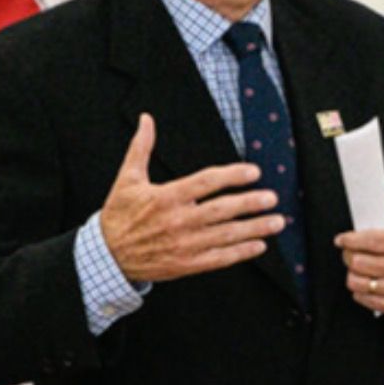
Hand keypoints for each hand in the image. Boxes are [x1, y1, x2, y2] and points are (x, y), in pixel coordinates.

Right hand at [99, 114, 282, 282]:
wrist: (107, 256)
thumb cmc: (119, 215)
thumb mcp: (127, 179)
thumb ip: (141, 147)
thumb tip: (146, 119)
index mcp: (166, 197)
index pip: (206, 182)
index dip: (232, 175)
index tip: (253, 171)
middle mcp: (178, 221)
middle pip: (221, 210)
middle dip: (250, 203)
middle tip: (272, 197)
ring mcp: (184, 245)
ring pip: (226, 236)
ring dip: (255, 228)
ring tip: (277, 222)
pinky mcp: (186, 265)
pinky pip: (219, 258)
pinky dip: (241, 252)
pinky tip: (259, 245)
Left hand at [334, 187, 383, 314]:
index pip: (371, 240)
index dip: (351, 240)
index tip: (342, 239)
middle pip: (360, 262)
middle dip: (350, 256)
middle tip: (351, 253)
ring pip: (359, 283)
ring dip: (353, 275)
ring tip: (357, 268)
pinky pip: (366, 299)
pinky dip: (360, 292)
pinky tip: (365, 282)